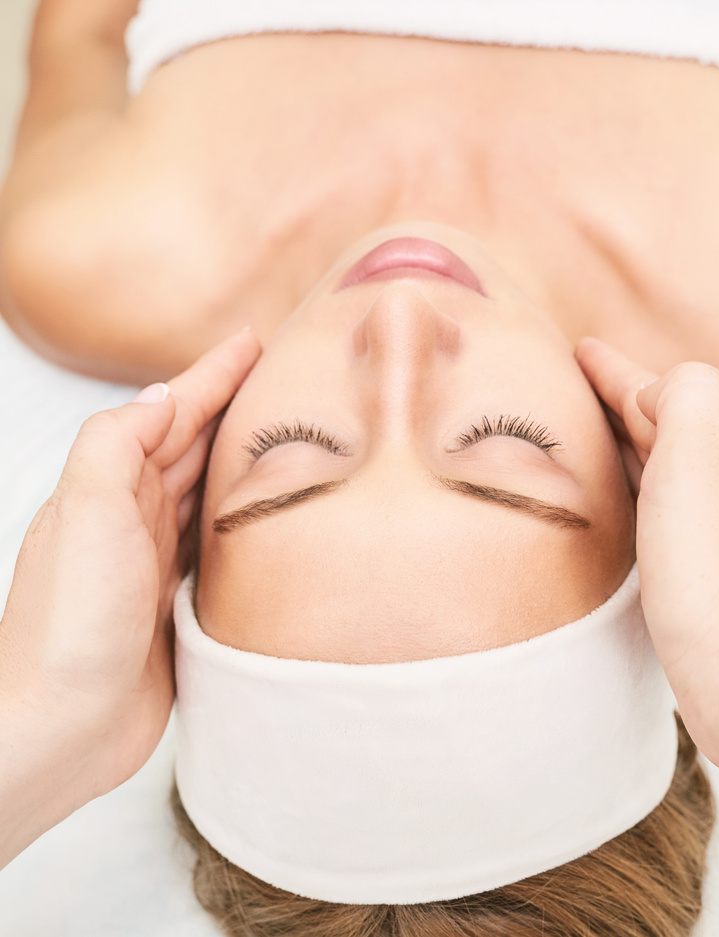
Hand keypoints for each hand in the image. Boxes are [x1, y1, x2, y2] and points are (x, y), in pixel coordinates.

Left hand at [0, 330, 259, 850]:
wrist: (64, 725)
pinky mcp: (178, 600)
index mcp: (112, 486)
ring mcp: (156, 558)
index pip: (173, 413)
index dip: (213, 374)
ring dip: (242, 455)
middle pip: (193, 443)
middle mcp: (134, 516)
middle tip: (283, 377)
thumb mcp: (84, 513)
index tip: (254, 341)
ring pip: (208, 488)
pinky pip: (218, 540)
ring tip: (288, 433)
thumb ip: (116, 445)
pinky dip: (242, 515)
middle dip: (234, 404)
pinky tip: (267, 512)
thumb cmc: (70, 623)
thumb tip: (161, 396)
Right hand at [575, 337, 718, 776]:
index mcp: (709, 451)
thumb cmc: (710, 567)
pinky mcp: (680, 576)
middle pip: (654, 427)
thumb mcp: (699, 456)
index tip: (578, 349)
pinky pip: (641, 511)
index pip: (657, 393)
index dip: (615, 369)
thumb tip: (651, 396)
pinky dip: (618, 492)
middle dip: (612, 401)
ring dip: (614, 445)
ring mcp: (696, 532)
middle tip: (567, 387)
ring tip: (573, 441)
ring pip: (648, 469)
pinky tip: (601, 508)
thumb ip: (683, 399)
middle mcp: (707, 487)